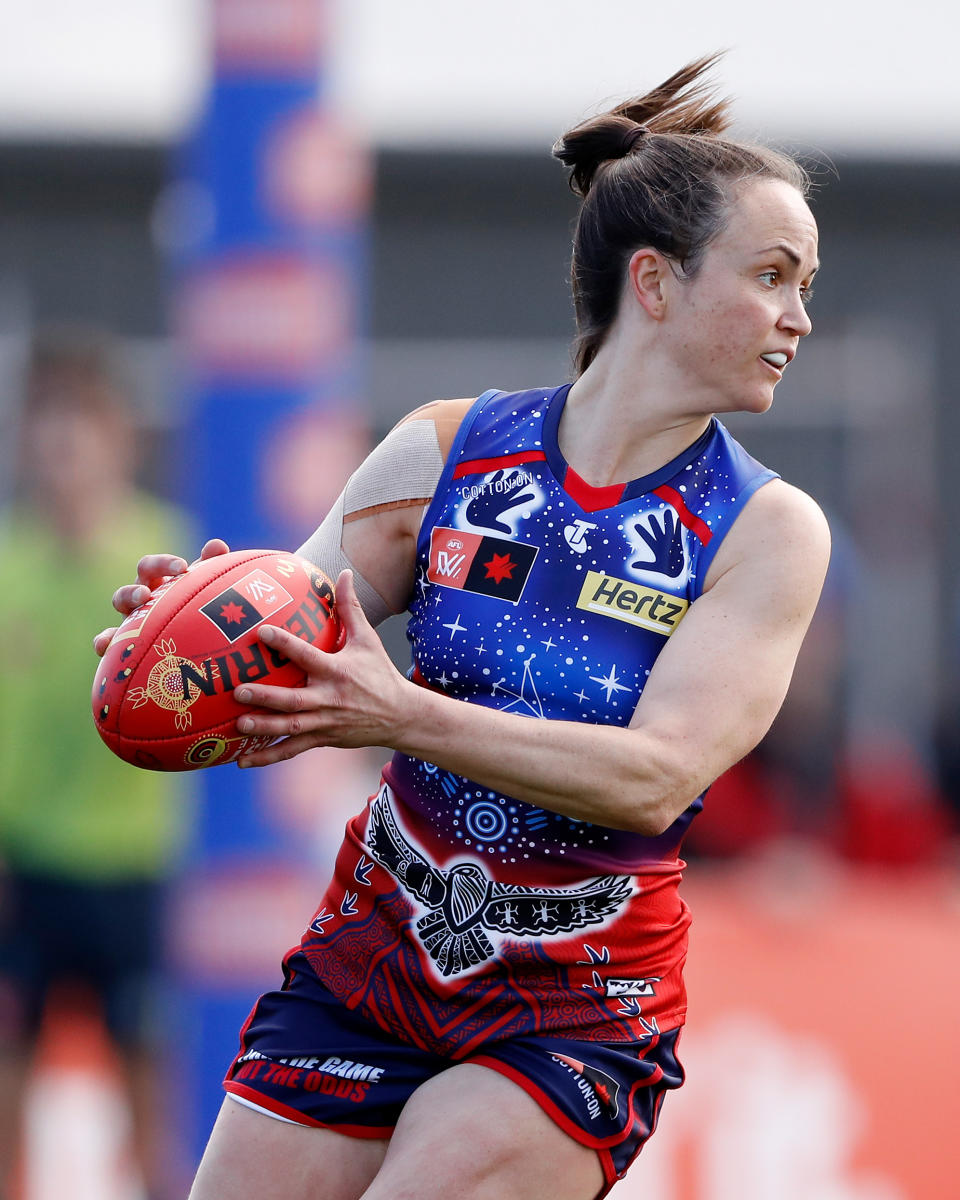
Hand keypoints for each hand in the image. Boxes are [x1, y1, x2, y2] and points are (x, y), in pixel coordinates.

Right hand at [92, 538, 229, 656]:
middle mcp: (143, 593)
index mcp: (159, 580)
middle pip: (139, 577)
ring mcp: (131, 614)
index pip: (156, 566)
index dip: (166, 564)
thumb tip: (218, 544)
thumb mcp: (201, 590)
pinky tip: (103, 645)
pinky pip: (108, 639)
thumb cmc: (192, 608)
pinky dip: (102, 640)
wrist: (183, 641)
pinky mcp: (122, 639)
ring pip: (121, 599)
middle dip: (149, 574)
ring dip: (127, 596)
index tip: (183, 568)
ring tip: (141, 599)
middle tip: (157, 587)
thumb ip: (210, 568)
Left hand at [232, 570, 419, 767]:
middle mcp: (329, 699)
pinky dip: (267, 758)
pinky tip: (241, 762)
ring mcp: (324, 722)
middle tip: (239, 690)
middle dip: (266, 697)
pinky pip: (291, 751)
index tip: (261, 631)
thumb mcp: (368, 640)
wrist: (400, 715)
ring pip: (290, 728)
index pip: (307, 656)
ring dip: (264, 728)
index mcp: (337, 672)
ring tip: (239, 724)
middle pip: (293, 700)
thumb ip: (350, 607)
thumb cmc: (379, 673)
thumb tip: (342, 572)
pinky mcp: (322, 739)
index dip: (285, 644)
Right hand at [464, 469, 536, 533]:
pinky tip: (502, 472)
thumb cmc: (480, 521)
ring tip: (517, 472)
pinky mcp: (486, 492)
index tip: (533, 496)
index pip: (515, 502)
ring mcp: (493, 495)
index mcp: (502, 507)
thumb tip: (510, 531)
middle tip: (529, 480)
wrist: (470, 516)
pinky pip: (492, 484)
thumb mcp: (491, 524)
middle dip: (520, 486)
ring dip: (510, 479)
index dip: (524, 499)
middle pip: (512, 491)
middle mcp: (499, 499)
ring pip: (504, 485)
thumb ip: (500, 527)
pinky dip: (496, 478)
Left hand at [630, 511, 684, 577]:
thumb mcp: (655, 567)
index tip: (636, 525)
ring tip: (667, 511)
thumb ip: (645, 565)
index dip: (643, 532)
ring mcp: (671, 542)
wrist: (677, 572)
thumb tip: (632, 565)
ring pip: (669, 529)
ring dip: (668, 521)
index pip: (648, 538)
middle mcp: (663, 543)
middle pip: (657, 531)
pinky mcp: (679, 543)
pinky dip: (679, 526)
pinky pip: (679, 533)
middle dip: (654, 524)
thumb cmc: (667, 571)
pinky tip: (679, 518)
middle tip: (650, 515)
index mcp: (656, 549)